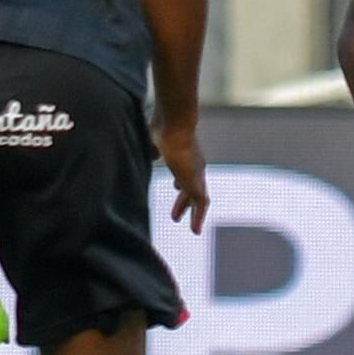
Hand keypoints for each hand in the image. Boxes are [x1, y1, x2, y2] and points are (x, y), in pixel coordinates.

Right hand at [154, 104, 208, 232]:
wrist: (175, 124)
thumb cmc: (163, 127)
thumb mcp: (154, 141)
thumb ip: (154, 149)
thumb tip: (151, 156)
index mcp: (184, 153)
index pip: (184, 170)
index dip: (180, 181)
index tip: (175, 188)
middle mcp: (194, 163)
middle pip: (192, 185)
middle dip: (184, 200)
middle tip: (177, 214)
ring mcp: (197, 173)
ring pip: (198, 196)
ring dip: (192, 211)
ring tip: (191, 228)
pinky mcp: (197, 183)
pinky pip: (202, 205)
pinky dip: (198, 217)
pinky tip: (195, 230)